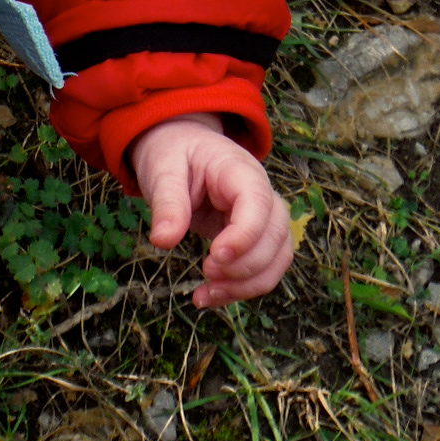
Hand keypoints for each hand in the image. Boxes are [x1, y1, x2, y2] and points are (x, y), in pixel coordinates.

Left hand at [128, 114, 291, 309]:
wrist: (180, 145)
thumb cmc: (172, 152)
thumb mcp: (162, 170)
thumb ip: (167, 203)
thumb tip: (163, 241)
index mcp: (240, 170)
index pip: (258, 204)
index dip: (244, 235)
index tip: (214, 257)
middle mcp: (261, 194)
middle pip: (275, 236)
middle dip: (244, 265)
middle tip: (205, 273)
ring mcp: (262, 217)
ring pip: (277, 258)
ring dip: (247, 285)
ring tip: (205, 296)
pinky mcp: (254, 237)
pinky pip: (263, 268)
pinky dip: (241, 288)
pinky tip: (209, 296)